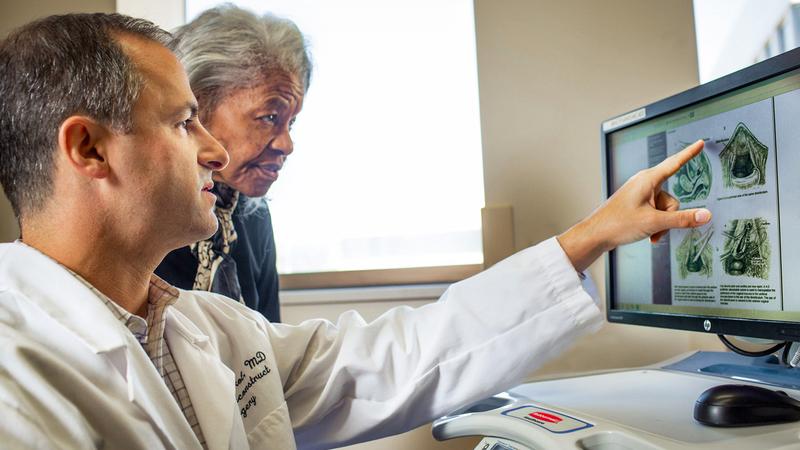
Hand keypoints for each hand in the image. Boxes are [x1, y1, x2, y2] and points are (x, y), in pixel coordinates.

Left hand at [557, 140, 710, 271]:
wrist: (595, 235)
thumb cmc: (617, 224)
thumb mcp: (655, 222)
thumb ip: (682, 219)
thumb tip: (705, 215)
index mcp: (647, 180)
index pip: (674, 163)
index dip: (689, 153)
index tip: (700, 143)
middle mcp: (644, 183)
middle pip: (672, 198)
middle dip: (669, 216)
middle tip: (655, 227)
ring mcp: (640, 194)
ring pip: (665, 209)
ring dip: (661, 223)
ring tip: (648, 232)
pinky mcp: (637, 204)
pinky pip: (655, 213)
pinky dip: (655, 224)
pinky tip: (647, 234)